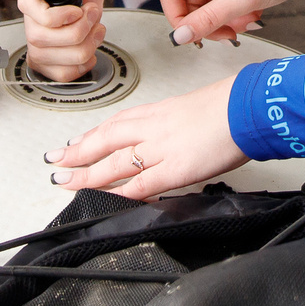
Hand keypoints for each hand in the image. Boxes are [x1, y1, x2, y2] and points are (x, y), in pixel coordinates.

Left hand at [22, 0, 122, 79]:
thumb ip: (93, 11)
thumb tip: (91, 35)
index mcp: (55, 11)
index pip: (48, 59)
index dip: (71, 69)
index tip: (92, 56)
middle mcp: (40, 5)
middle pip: (41, 58)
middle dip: (76, 57)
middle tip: (95, 36)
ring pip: (38, 40)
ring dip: (73, 36)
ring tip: (90, 16)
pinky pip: (35, 12)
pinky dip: (60, 19)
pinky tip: (78, 8)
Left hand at [46, 75, 244, 199]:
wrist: (248, 107)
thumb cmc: (231, 106)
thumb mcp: (195, 108)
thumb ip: (177, 125)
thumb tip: (175, 138)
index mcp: (159, 111)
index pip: (116, 124)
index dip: (91, 136)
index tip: (75, 144)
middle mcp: (153, 128)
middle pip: (105, 140)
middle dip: (77, 153)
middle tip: (56, 162)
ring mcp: (161, 148)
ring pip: (114, 162)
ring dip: (87, 174)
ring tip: (67, 182)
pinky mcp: (175, 169)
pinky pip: (140, 184)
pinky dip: (119, 193)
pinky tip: (103, 199)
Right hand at [159, 0, 304, 45]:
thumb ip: (209, 19)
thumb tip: (180, 37)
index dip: (177, 18)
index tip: (193, 37)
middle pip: (190, 4)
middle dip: (208, 23)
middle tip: (228, 35)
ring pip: (208, 9)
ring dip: (224, 22)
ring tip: (246, 23)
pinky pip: (224, 7)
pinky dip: (236, 17)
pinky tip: (253, 17)